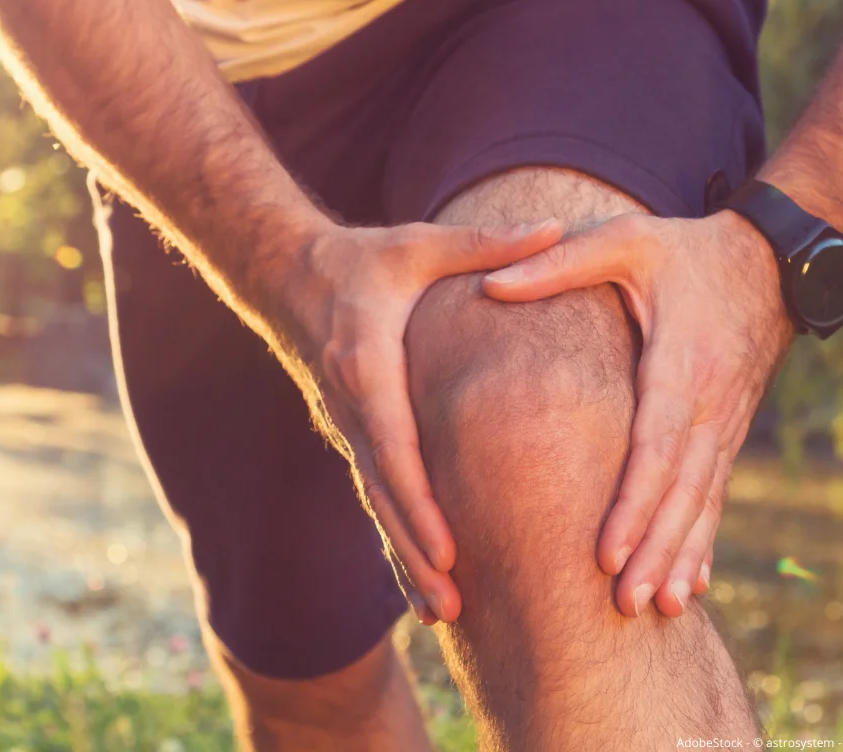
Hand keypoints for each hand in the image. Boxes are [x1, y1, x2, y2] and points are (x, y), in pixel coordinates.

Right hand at [276, 218, 564, 623]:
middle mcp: (352, 406)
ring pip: (376, 504)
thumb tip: (557, 227)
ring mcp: (347, 426)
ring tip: (443, 614)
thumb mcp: (419, 244)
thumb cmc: (361, 259)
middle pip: (383, 492)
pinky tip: (422, 579)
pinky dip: (396, 538)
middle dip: (415, 552)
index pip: (393, 444)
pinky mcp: (351, 434)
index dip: (419, 501)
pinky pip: (374, 494)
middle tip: (453, 607)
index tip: (448, 547)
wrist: (286, 275)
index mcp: (368, 364)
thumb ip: (486, 243)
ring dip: (405, 560)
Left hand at [481, 210, 792, 617]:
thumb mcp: (624, 241)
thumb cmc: (685, 251)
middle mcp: (711, 405)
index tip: (605, 551)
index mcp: (681, 364)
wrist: (768, 261)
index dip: (632, 503)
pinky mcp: (727, 432)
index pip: (656, 447)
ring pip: (702, 502)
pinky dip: (703, 540)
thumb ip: (559, 263)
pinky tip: (692, 583)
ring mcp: (726, 424)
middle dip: (653, 548)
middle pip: (681, 490)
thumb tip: (489, 285)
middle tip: (624, 602)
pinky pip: (714, 494)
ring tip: (658, 607)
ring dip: (680, 555)